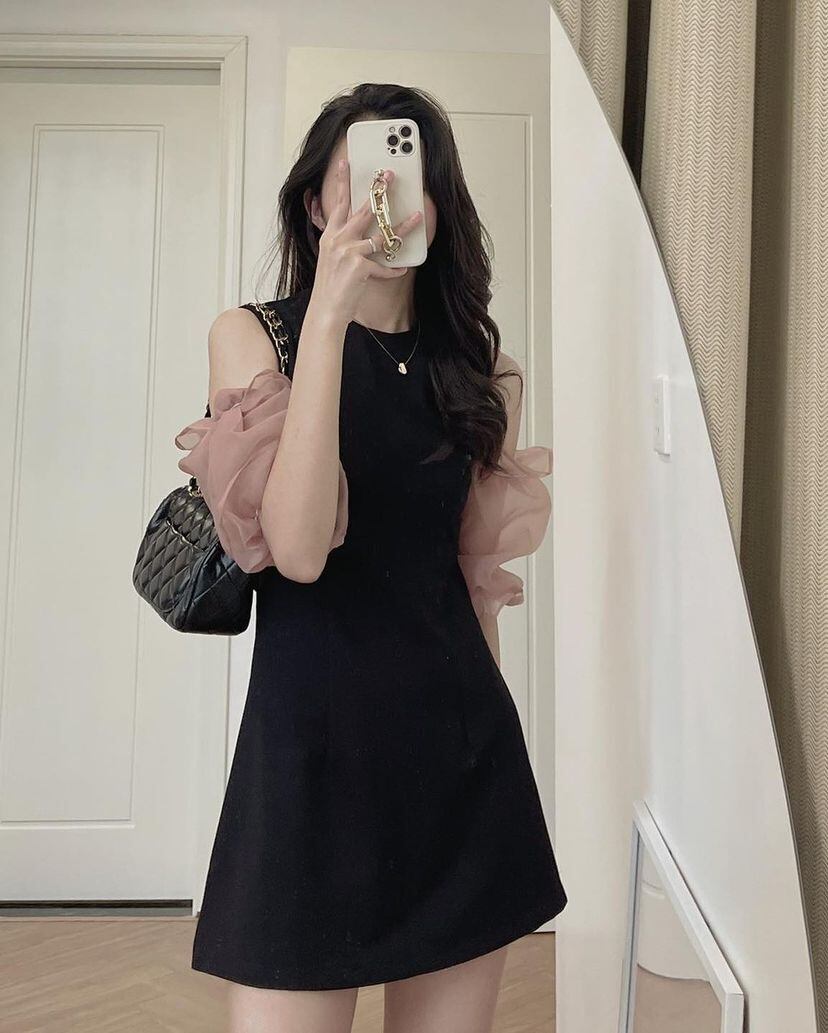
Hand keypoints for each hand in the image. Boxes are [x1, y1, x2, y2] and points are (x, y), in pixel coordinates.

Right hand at [309, 159, 422, 325]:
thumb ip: (344, 244)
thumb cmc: (332, 287)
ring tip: (418, 217)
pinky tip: (401, 271)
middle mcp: (338, 240)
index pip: (338, 204)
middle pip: (363, 210)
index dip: (341, 182)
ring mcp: (348, 252)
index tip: (345, 163)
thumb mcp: (332, 260)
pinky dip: (393, 270)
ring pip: (383, 234)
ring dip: (404, 227)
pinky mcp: (359, 267)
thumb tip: (365, 236)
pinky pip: (384, 265)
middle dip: (379, 191)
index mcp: (330, 236)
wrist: (325, 311)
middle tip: (390, 175)